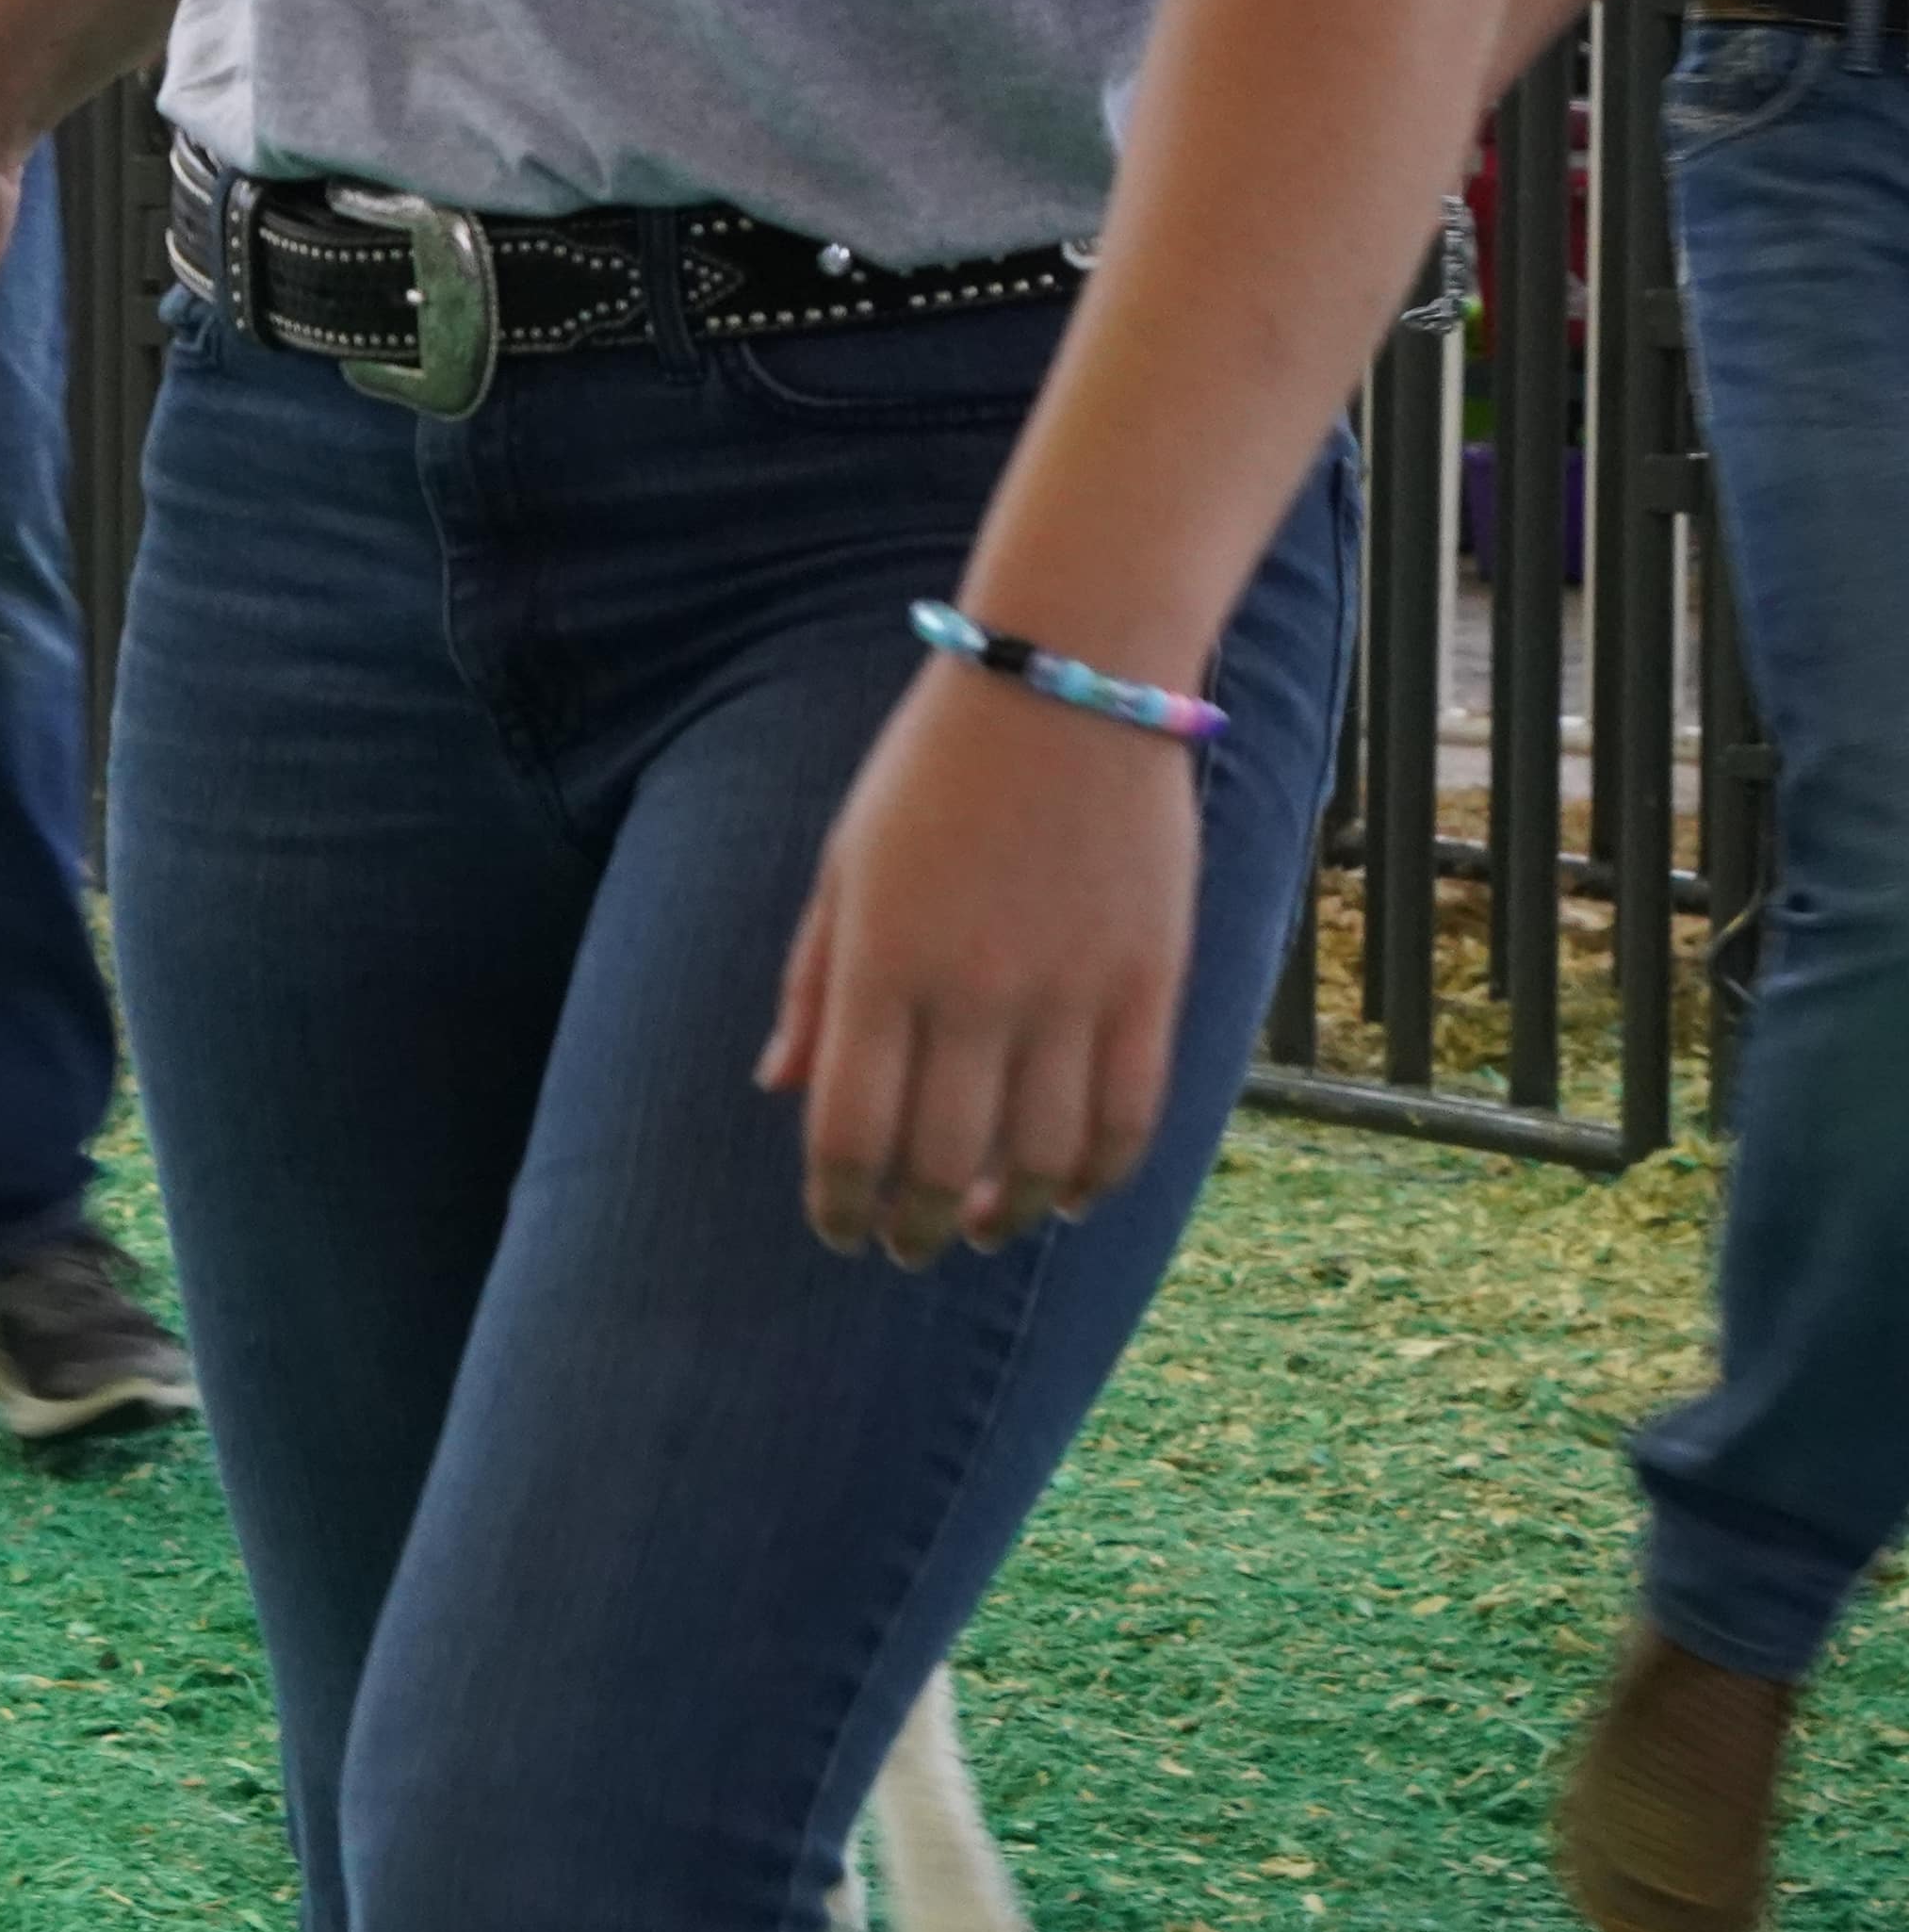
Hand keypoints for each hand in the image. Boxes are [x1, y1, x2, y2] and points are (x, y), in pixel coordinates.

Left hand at [759, 662, 1206, 1266]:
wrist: (1068, 682)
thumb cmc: (932, 775)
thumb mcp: (843, 872)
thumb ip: (815, 988)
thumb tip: (779, 1089)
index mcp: (882, 969)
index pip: (850, 1135)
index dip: (840, 1205)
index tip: (838, 1231)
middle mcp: (974, 992)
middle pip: (941, 1163)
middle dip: (914, 1229)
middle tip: (906, 1248)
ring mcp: (1070, 989)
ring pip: (1042, 1157)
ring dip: (1008, 1216)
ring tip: (983, 1230)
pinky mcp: (1150, 977)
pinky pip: (1131, 1112)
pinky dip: (1099, 1175)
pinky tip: (1071, 1197)